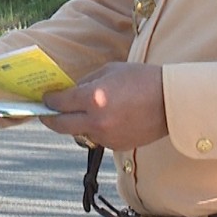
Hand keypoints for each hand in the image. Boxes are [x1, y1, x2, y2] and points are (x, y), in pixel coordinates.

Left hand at [40, 62, 166, 151]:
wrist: (171, 101)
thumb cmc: (142, 79)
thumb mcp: (110, 71)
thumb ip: (87, 82)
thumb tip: (70, 91)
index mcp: (93, 99)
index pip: (60, 103)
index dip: (49, 100)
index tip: (46, 98)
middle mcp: (96, 121)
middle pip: (61, 126)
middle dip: (49, 120)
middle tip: (46, 114)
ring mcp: (107, 136)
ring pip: (80, 133)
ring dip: (77, 124)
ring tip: (84, 112)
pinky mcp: (117, 146)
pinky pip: (98, 138)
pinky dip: (96, 130)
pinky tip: (107, 118)